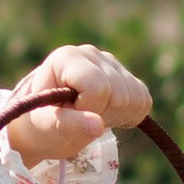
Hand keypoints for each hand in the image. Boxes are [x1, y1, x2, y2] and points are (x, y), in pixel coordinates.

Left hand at [7, 42, 151, 163]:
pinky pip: (144, 101)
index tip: (68, 113)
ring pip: (136, 98)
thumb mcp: (45, 129)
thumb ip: (67, 125)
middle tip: (79, 118)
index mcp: (67, 57)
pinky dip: (129, 116)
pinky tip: (106, 115)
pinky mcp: (126, 76)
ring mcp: (110, 63)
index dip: (88, 109)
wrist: (44, 126)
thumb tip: (97, 126)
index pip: (99, 88)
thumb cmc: (39, 125)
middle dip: (102, 115)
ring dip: (116, 117)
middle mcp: (90, 54)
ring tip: (90, 116)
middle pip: (120, 95)